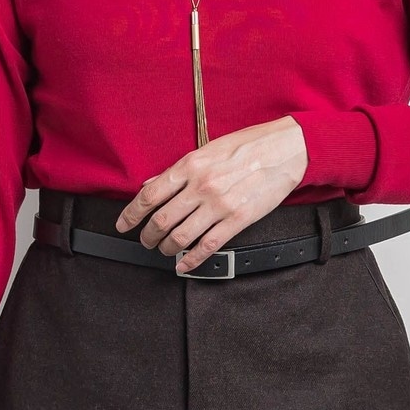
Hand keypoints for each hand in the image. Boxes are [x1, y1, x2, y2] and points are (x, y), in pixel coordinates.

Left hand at [114, 116, 307, 273]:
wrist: (285, 149)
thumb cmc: (247, 146)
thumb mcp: (207, 149)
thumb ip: (178, 170)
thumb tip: (151, 183)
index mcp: (191, 165)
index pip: (150, 194)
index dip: (131, 213)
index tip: (124, 224)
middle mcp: (202, 186)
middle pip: (161, 220)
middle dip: (148, 235)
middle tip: (145, 240)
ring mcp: (220, 205)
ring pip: (181, 237)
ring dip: (166, 248)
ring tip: (164, 249)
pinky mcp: (238, 220)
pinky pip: (208, 246)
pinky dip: (191, 260)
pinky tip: (184, 264)